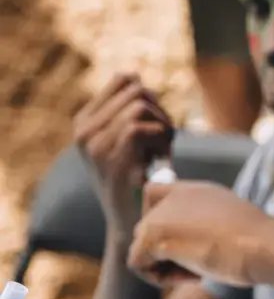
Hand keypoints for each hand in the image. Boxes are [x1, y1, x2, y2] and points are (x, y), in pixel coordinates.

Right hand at [72, 73, 174, 235]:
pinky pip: (138, 127)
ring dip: (163, 127)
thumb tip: (133, 77)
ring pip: (138, 107)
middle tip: (166, 140)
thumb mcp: (130, 140)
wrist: (131, 222)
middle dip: (161, 112)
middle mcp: (84, 130)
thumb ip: (128, 111)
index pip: (125, 80)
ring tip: (164, 151)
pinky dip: (161, 139)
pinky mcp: (109, 160)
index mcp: (86, 120)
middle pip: (136, 91)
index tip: (157, 123)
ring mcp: (93, 145)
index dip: (152, 96)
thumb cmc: (139, 178)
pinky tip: (163, 158)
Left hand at [128, 181, 273, 287]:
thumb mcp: (233, 225)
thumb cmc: (260, 243)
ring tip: (200, 270)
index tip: (185, 238)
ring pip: (141, 248)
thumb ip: (206, 224)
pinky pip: (138, 264)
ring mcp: (161, 214)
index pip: (153, 193)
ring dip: (166, 266)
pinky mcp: (153, 235)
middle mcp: (174, 197)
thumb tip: (192, 246)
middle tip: (202, 263)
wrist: (263, 246)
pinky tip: (192, 275)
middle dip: (167, 252)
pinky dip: (161, 277)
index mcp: (195, 192)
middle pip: (146, 228)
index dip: (158, 217)